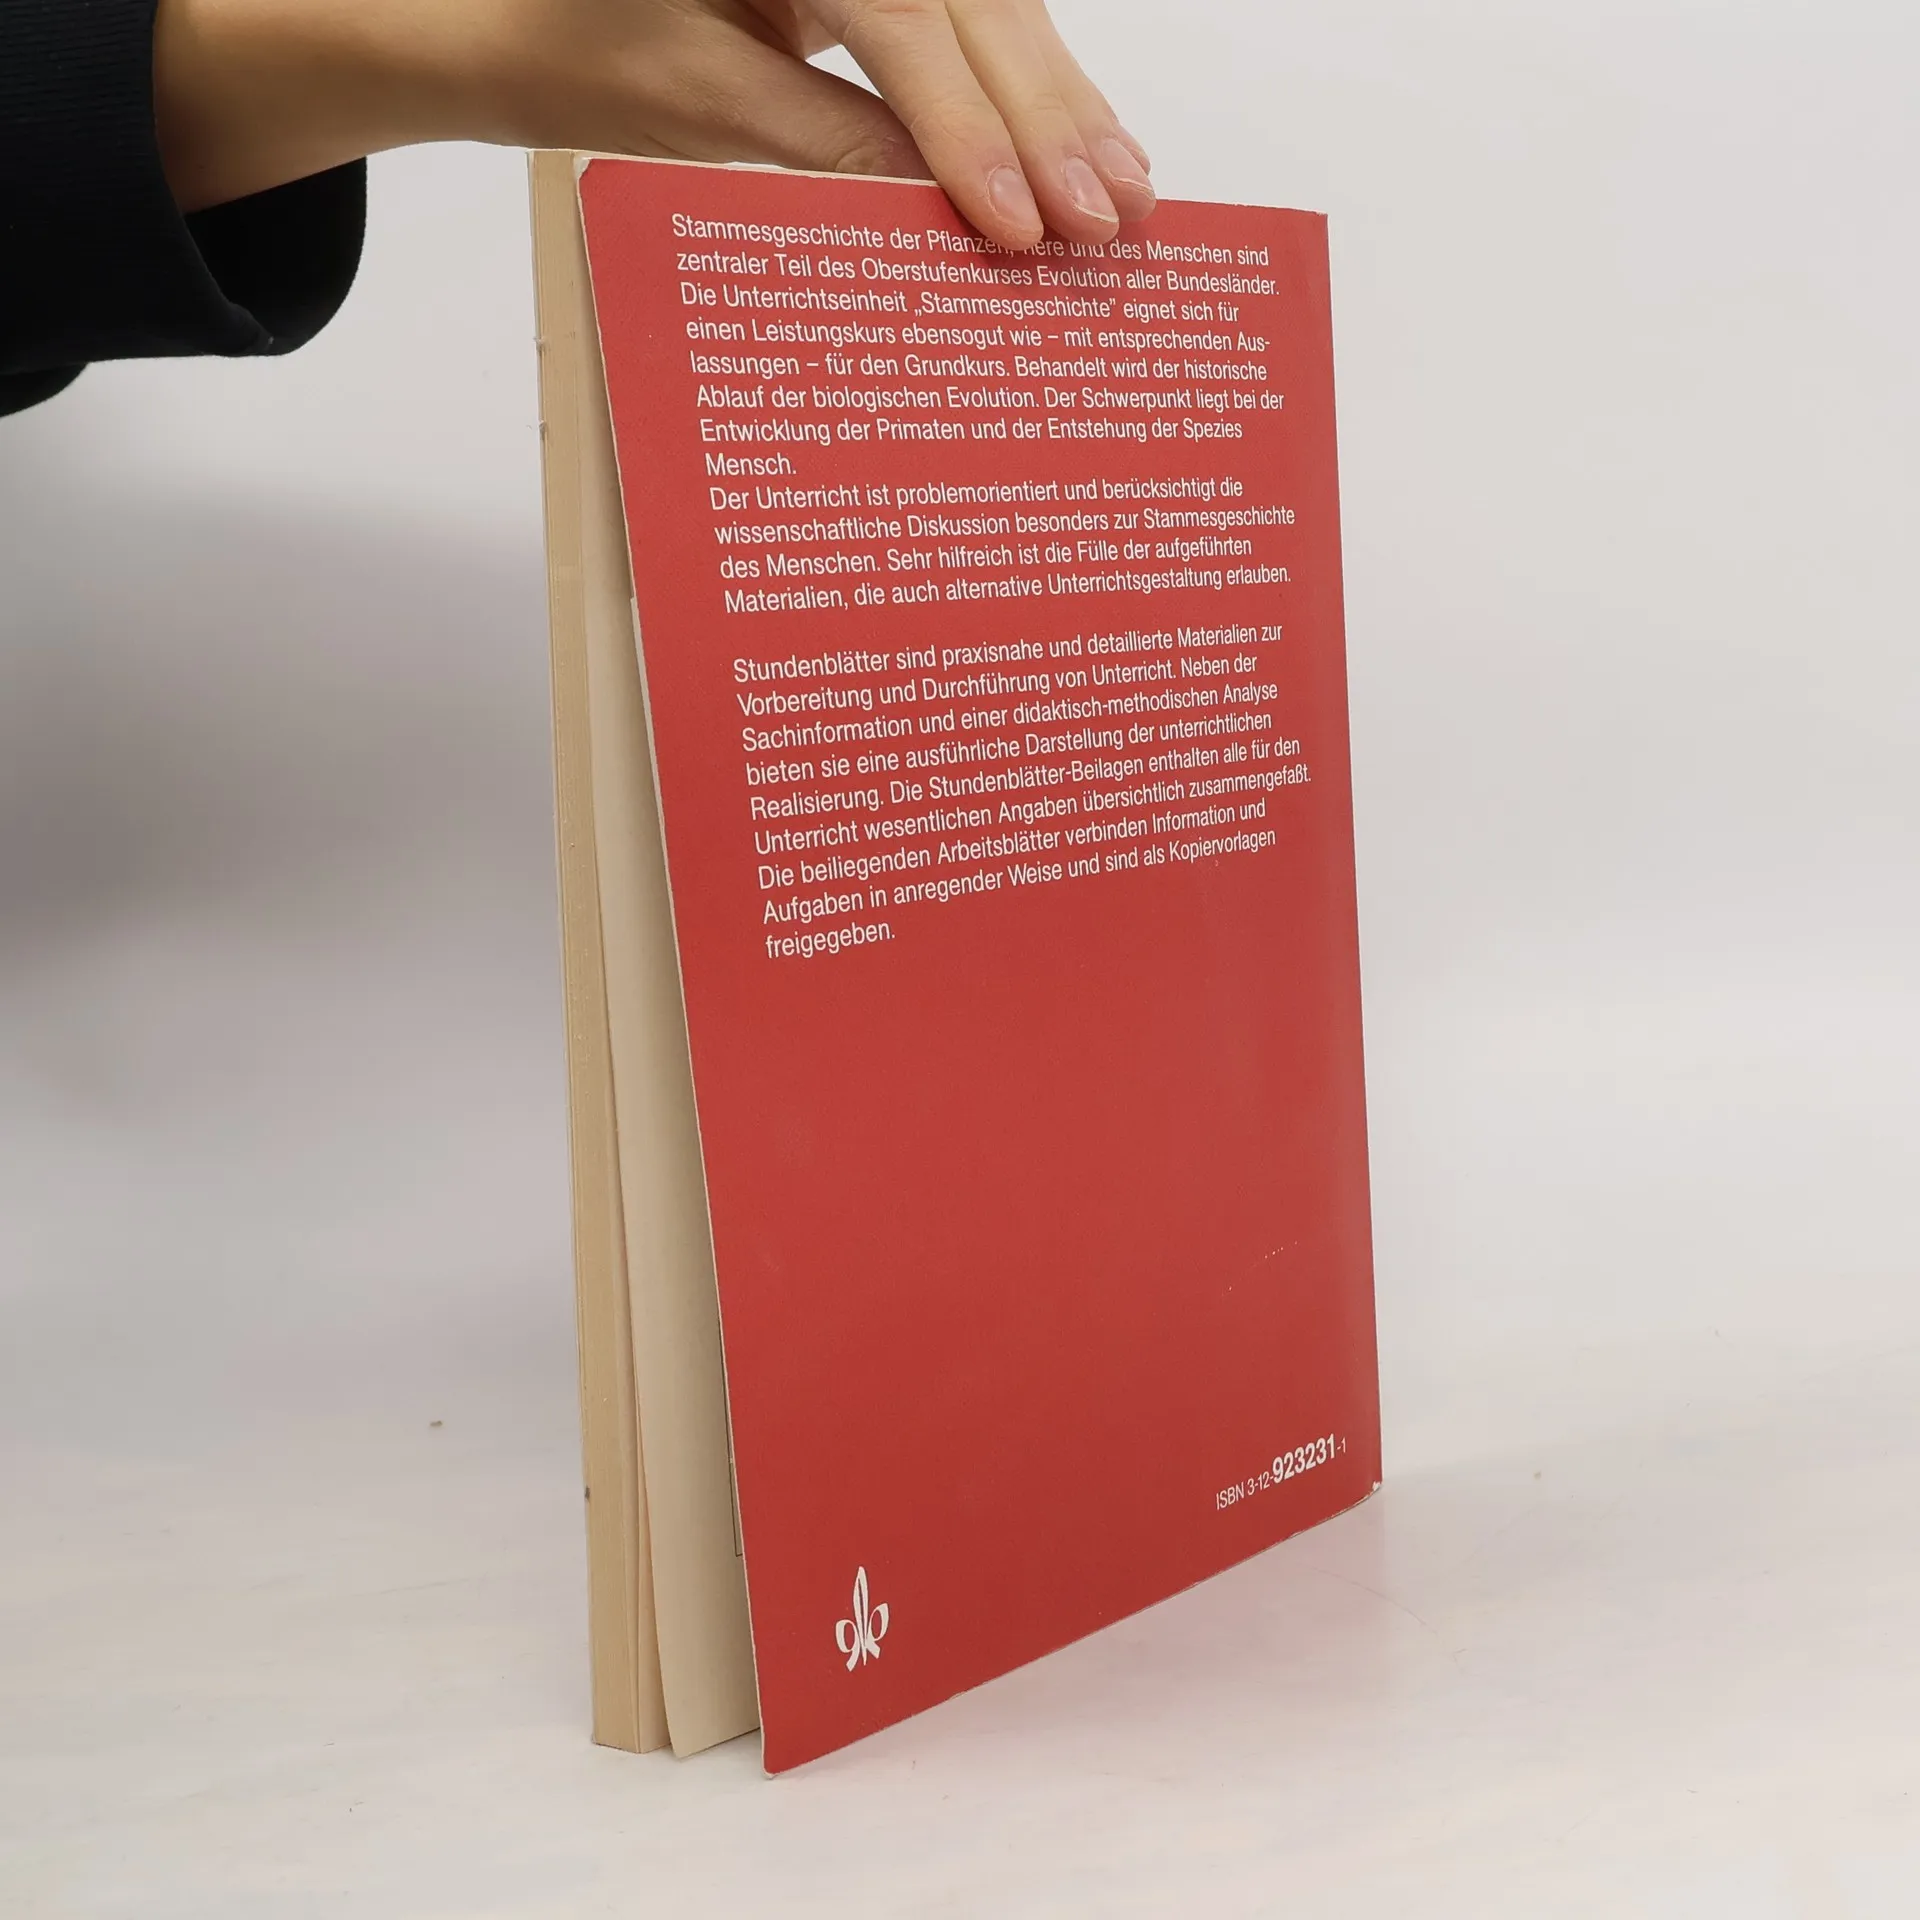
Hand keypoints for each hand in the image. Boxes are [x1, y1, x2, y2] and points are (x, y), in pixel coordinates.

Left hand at [153, 0, 1152, 248]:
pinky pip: (972, 23)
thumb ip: (826, 142)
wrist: (522, 21)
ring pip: (992, 7)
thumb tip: (941, 209)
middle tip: (1102, 219)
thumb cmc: (582, 54)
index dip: (962, 120)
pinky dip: (1031, 91)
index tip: (1012, 218)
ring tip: (1124, 193)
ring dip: (1062, 105)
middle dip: (1041, 114)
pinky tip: (1090, 143)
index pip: (901, 12)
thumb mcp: (699, 103)